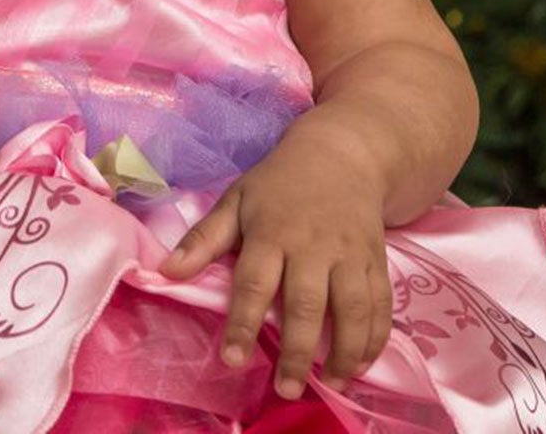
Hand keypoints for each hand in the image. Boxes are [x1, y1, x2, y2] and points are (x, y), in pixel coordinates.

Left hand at [157, 122, 393, 398]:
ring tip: (333, 383)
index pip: (253, 283)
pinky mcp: (376, 260)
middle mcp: (312, 246)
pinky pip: (381, 304)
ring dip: (345, 351)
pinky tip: (363, 363)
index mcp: (271, 232)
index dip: (242, 322)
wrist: (341, 156)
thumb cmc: (278, 185)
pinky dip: (376, 337)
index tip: (232, 359)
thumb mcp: (236, 201)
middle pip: (307, 304)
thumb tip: (164, 271)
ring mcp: (349, 255)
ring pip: (352, 309)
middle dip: (299, 352)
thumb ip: (203, 239)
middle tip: (288, 390)